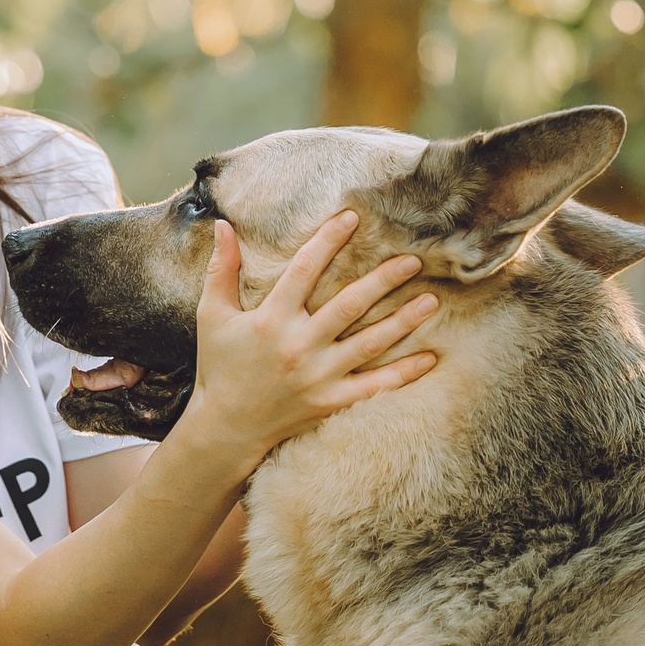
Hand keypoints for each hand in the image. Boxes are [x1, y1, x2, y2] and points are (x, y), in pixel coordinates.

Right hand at [188, 211, 438, 457]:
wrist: (227, 427)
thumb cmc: (220, 367)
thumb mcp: (213, 316)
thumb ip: (220, 270)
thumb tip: (223, 225)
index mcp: (271, 320)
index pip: (303, 270)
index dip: (328, 241)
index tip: (352, 217)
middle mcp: (299, 346)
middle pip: (349, 305)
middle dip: (383, 280)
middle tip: (413, 260)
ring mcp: (318, 376)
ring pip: (370, 344)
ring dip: (403, 321)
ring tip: (432, 300)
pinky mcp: (331, 402)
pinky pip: (374, 387)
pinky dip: (403, 374)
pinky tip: (430, 358)